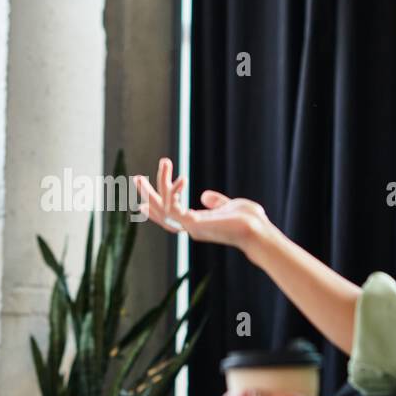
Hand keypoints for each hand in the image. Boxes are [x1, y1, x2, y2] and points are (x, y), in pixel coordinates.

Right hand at [133, 158, 271, 254]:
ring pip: (163, 210)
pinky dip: (172, 193)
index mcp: (196, 223)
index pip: (170, 216)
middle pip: (160, 213)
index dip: (155, 209)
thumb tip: (205, 195)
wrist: (259, 231)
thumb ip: (216, 202)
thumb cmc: (249, 221)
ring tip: (160, 165)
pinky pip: (174, 209)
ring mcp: (191, 228)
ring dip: (155, 189)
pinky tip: (178, 178)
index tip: (141, 204)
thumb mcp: (229, 205)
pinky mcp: (194, 225)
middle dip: (148, 195)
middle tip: (136, 178)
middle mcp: (190, 227)